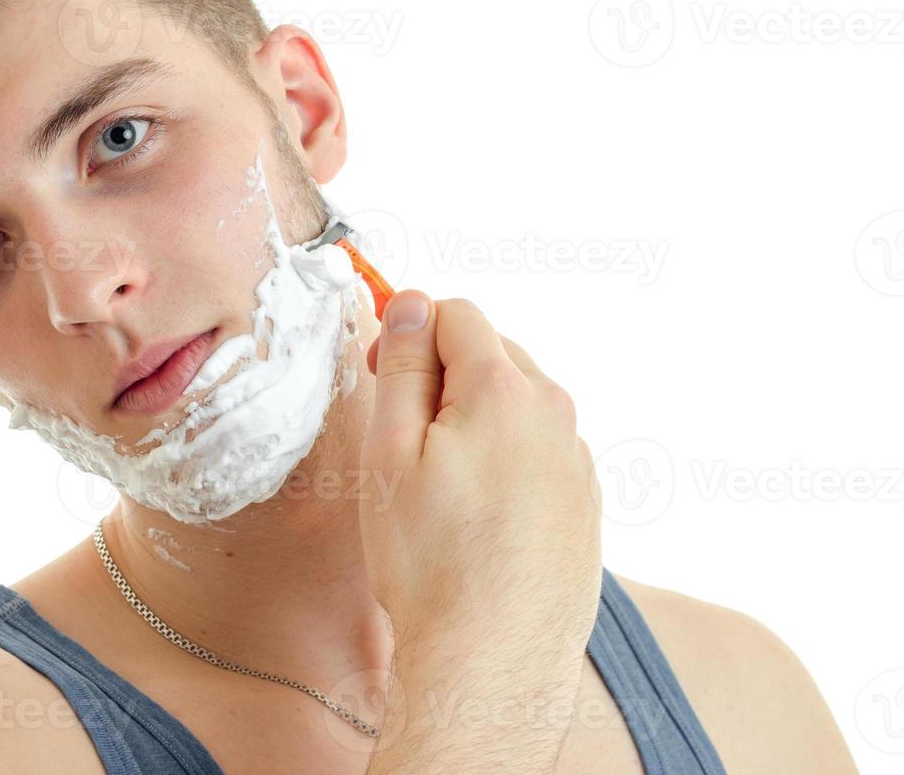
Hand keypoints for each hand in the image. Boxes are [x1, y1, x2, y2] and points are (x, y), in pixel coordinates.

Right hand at [360, 292, 601, 771]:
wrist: (493, 659)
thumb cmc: (430, 560)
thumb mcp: (389, 452)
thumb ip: (400, 364)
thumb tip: (410, 302)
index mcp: (504, 390)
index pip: (455, 314)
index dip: (405, 332)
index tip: (377, 373)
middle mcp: (555, 413)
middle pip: (490, 352)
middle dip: (441, 372)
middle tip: (399, 435)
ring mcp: (577, 458)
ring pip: (515, 402)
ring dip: (473, 417)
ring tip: (437, 484)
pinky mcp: (585, 500)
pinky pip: (537, 449)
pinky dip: (503, 458)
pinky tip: (475, 513)